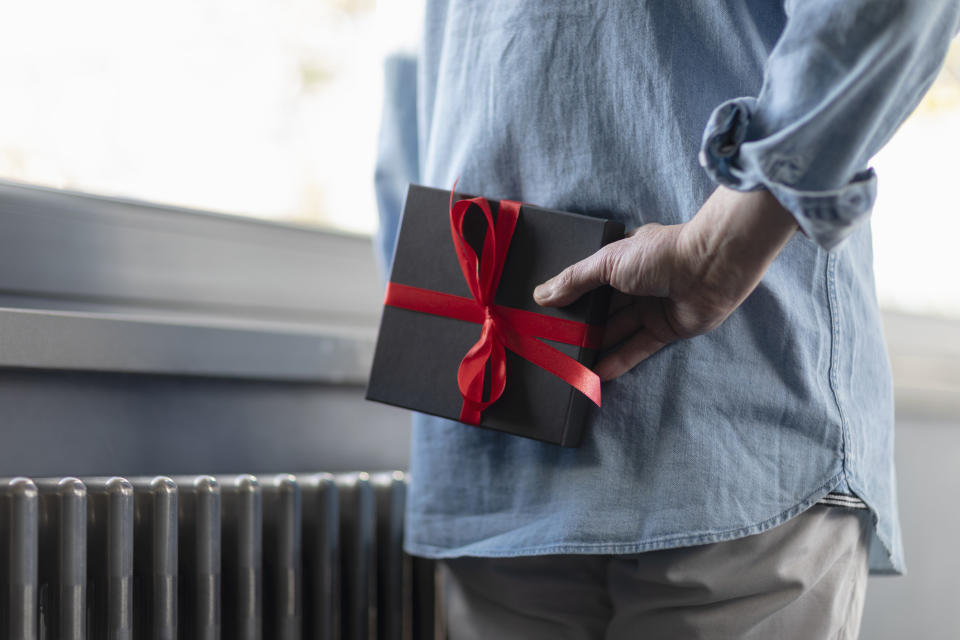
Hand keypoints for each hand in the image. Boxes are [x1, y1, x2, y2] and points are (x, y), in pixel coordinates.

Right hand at [533, 186, 798, 380]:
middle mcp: (635, 283)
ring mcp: (651, 307)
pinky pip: (638, 348)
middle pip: (601, 308)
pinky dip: (619, 361)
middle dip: (580, 324)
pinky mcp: (666, 330)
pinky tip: (597, 374)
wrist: (711, 268)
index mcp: (622, 259)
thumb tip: (541, 295)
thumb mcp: (607, 262)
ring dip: (596, 346)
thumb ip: (574, 280)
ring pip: (617, 330)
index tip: (545, 314)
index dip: (569, 296)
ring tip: (570, 363)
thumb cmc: (659, 255)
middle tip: (552, 343)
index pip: (588, 280)